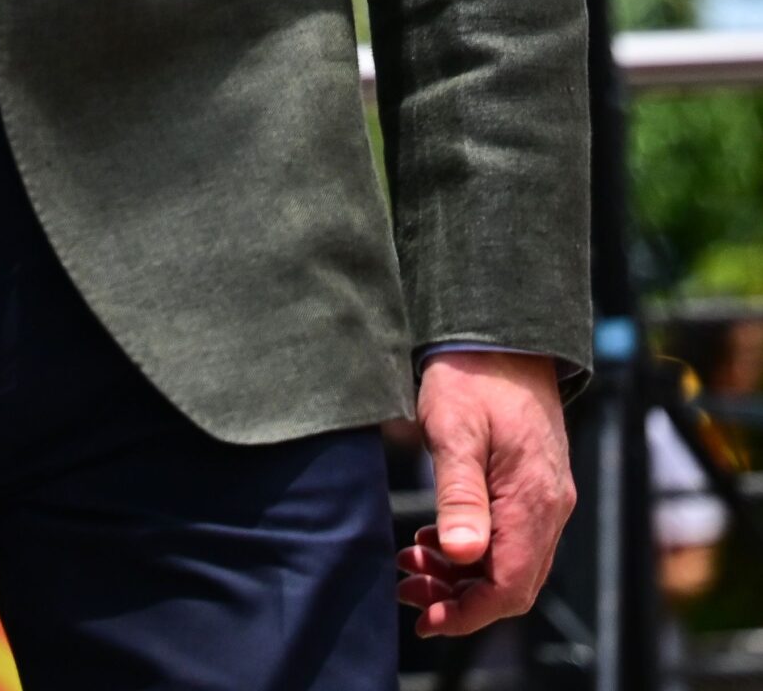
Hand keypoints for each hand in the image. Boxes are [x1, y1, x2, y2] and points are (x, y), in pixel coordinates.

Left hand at [398, 353, 574, 638]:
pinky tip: (435, 539)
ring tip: (411, 565)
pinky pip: (508, 540)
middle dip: (458, 599)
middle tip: (407, 589)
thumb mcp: (455, 431)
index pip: (511, 586)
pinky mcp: (533, 488)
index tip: (425, 619)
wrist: (502, 336)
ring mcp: (544, 499)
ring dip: (460, 576)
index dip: (469, 614)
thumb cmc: (473, 376)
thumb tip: (463, 555)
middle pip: (510, 584)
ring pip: (508, 564)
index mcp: (534, 501)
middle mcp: (549, 509)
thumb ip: (460, 494)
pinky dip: (471, 550)